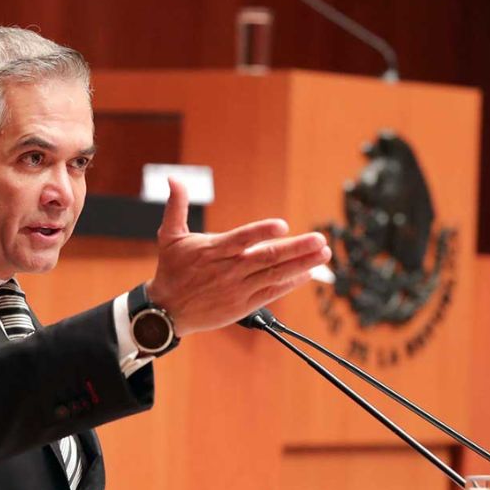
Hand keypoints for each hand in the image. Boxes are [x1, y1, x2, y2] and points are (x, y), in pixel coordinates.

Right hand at [146, 179, 330, 336]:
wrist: (166, 311)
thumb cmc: (171, 270)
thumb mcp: (169, 236)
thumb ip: (176, 206)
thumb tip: (173, 178)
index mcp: (213, 250)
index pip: (242, 239)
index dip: (262, 232)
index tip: (283, 226)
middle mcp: (228, 270)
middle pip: (267, 257)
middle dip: (297, 249)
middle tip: (320, 239)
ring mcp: (238, 289)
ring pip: (275, 275)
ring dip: (302, 264)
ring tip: (323, 254)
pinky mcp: (243, 305)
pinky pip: (271, 293)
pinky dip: (290, 283)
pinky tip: (307, 273)